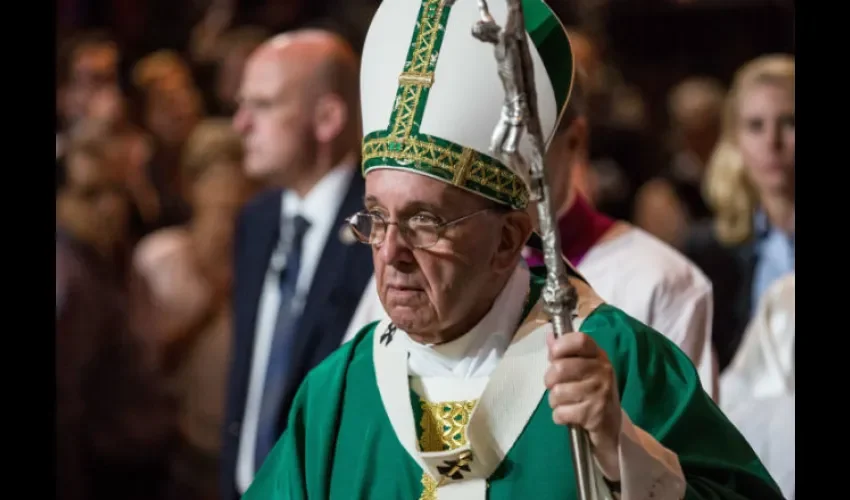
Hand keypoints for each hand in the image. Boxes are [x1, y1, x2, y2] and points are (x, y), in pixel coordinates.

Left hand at [544, 331, 621, 479]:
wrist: (611, 426)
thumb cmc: (591, 393)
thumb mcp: (582, 370)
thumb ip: (565, 353)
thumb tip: (549, 334)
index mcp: (598, 356)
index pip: (580, 340)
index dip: (561, 346)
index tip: (554, 356)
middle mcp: (602, 371)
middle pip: (560, 368)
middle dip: (550, 380)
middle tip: (556, 387)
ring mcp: (600, 392)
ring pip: (558, 392)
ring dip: (555, 401)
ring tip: (566, 403)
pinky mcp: (594, 414)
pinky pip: (561, 412)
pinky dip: (559, 417)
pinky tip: (569, 416)